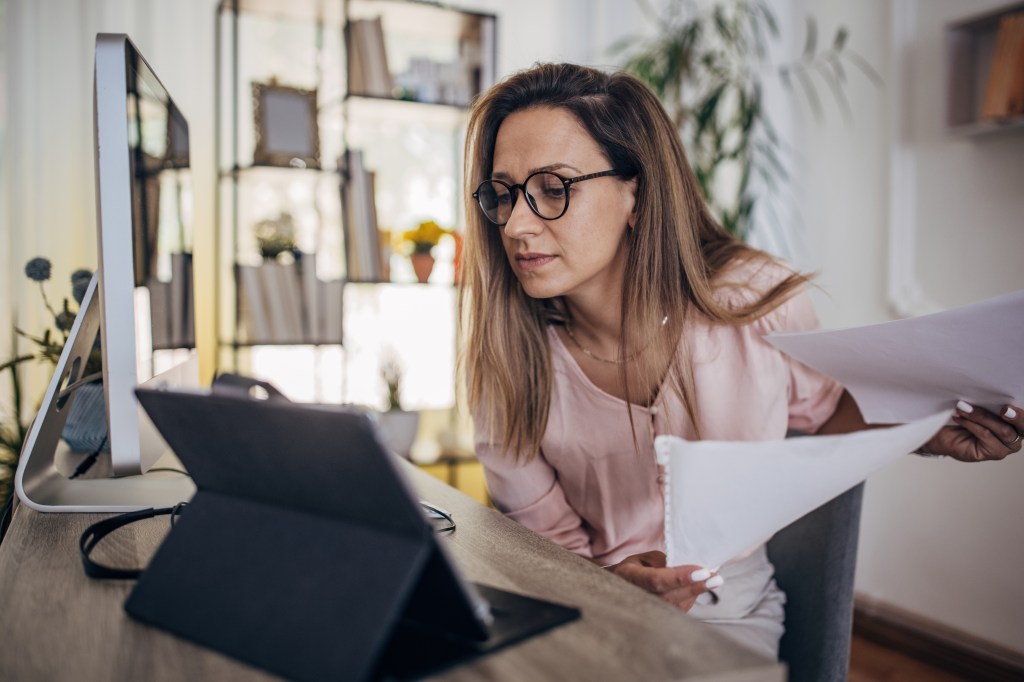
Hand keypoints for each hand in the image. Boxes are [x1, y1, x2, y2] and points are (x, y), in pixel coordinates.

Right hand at [603, 550, 721, 611]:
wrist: (619, 590)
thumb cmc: (632, 571)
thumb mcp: (640, 558)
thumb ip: (660, 561)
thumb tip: (683, 566)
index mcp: (629, 577)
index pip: (657, 580)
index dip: (680, 577)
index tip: (701, 572)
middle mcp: (638, 597)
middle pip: (671, 596)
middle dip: (695, 587)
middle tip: (715, 578)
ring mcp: (648, 611)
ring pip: (678, 605)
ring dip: (697, 591)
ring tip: (713, 579)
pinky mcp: (659, 618)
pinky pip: (680, 609)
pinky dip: (693, 596)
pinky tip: (702, 586)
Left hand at [919, 402, 1022, 461]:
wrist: (944, 431)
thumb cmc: (965, 413)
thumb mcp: (979, 401)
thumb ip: (989, 399)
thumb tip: (989, 387)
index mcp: (1018, 419)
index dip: (1023, 412)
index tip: (1012, 404)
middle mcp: (1017, 434)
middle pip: (1023, 426)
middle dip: (1016, 416)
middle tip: (1004, 409)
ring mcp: (1007, 446)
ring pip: (1003, 430)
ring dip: (982, 417)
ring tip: (963, 408)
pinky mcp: (994, 453)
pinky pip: (986, 435)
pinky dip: (971, 424)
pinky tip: (959, 417)